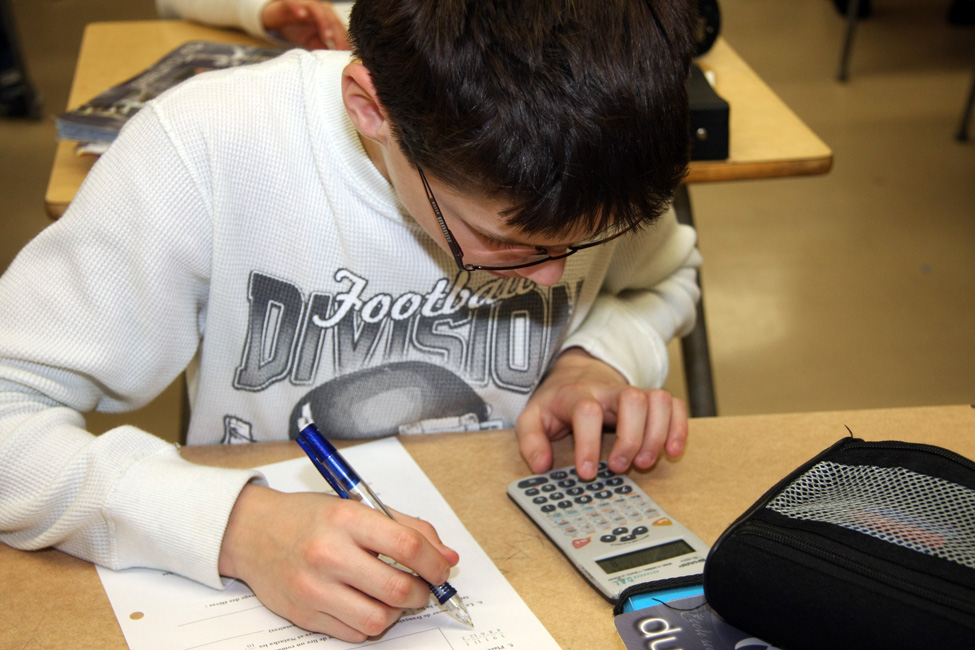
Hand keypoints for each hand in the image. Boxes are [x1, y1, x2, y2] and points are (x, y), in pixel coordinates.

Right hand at [218, 485, 458, 641]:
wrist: (253, 532)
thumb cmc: (309, 517)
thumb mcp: (358, 507)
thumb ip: (407, 528)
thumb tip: (448, 557)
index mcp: (347, 519)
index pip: (407, 545)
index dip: (434, 563)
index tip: (441, 570)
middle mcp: (329, 554)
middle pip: (397, 588)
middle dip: (421, 593)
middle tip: (421, 588)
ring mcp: (314, 588)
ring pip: (378, 619)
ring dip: (397, 613)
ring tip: (392, 598)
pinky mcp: (304, 614)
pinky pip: (354, 634)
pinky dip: (369, 624)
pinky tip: (365, 604)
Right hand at [261, 0, 350, 49]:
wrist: (275, 19)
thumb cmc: (296, 29)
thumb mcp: (312, 42)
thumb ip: (324, 48)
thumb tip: (337, 60)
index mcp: (326, 19)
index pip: (338, 28)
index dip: (344, 41)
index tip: (347, 54)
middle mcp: (318, 10)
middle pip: (332, 19)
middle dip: (338, 34)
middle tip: (341, 48)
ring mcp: (305, 5)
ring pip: (318, 10)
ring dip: (323, 22)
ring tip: (327, 35)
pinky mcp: (290, 3)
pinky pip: (295, 4)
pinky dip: (299, 8)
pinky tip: (302, 15)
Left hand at [516, 348, 687, 479]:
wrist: (577, 373)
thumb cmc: (557, 401)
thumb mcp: (533, 418)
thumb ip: (531, 441)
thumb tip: (541, 466)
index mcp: (576, 395)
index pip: (586, 411)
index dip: (588, 442)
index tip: (587, 473)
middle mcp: (608, 390)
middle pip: (631, 400)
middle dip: (630, 438)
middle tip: (619, 467)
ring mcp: (633, 392)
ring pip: (657, 400)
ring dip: (657, 434)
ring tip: (645, 462)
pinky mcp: (651, 399)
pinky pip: (674, 405)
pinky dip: (679, 428)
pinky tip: (672, 451)